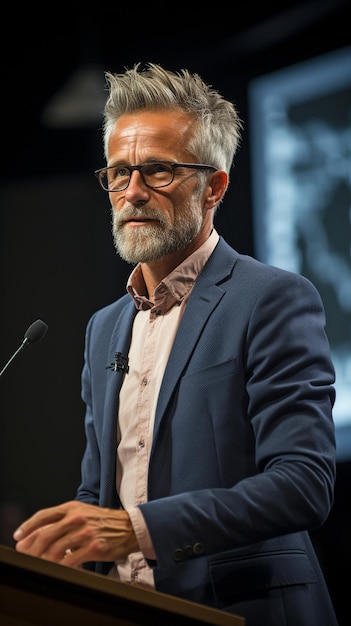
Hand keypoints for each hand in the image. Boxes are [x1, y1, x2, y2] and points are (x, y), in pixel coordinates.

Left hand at [13, 500, 138, 567]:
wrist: (130, 527)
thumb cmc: (104, 521)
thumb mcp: (82, 513)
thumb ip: (62, 520)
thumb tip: (38, 534)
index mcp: (72, 507)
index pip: (44, 515)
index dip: (28, 527)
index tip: (18, 536)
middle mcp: (77, 518)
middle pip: (46, 534)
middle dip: (32, 547)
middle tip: (25, 555)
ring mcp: (86, 533)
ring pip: (56, 549)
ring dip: (45, 559)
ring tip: (40, 564)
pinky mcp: (94, 547)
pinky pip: (71, 560)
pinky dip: (61, 566)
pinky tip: (58, 568)